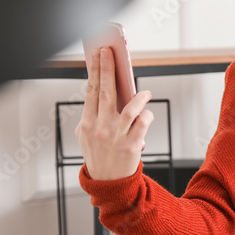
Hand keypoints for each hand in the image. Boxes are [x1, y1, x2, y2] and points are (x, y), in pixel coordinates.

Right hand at [75, 46, 153, 180]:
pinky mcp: (132, 145)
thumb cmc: (99, 155)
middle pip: (106, 93)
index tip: (97, 54)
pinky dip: (147, 115)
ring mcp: (116, 137)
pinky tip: (148, 113)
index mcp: (86, 123)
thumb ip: (93, 115)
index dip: (95, 70)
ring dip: (139, 97)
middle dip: (108, 70)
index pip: (91, 91)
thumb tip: (104, 91)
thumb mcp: (86, 136)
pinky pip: (143, 123)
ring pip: (129, 109)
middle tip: (110, 52)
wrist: (108, 183)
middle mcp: (100, 128)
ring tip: (145, 93)